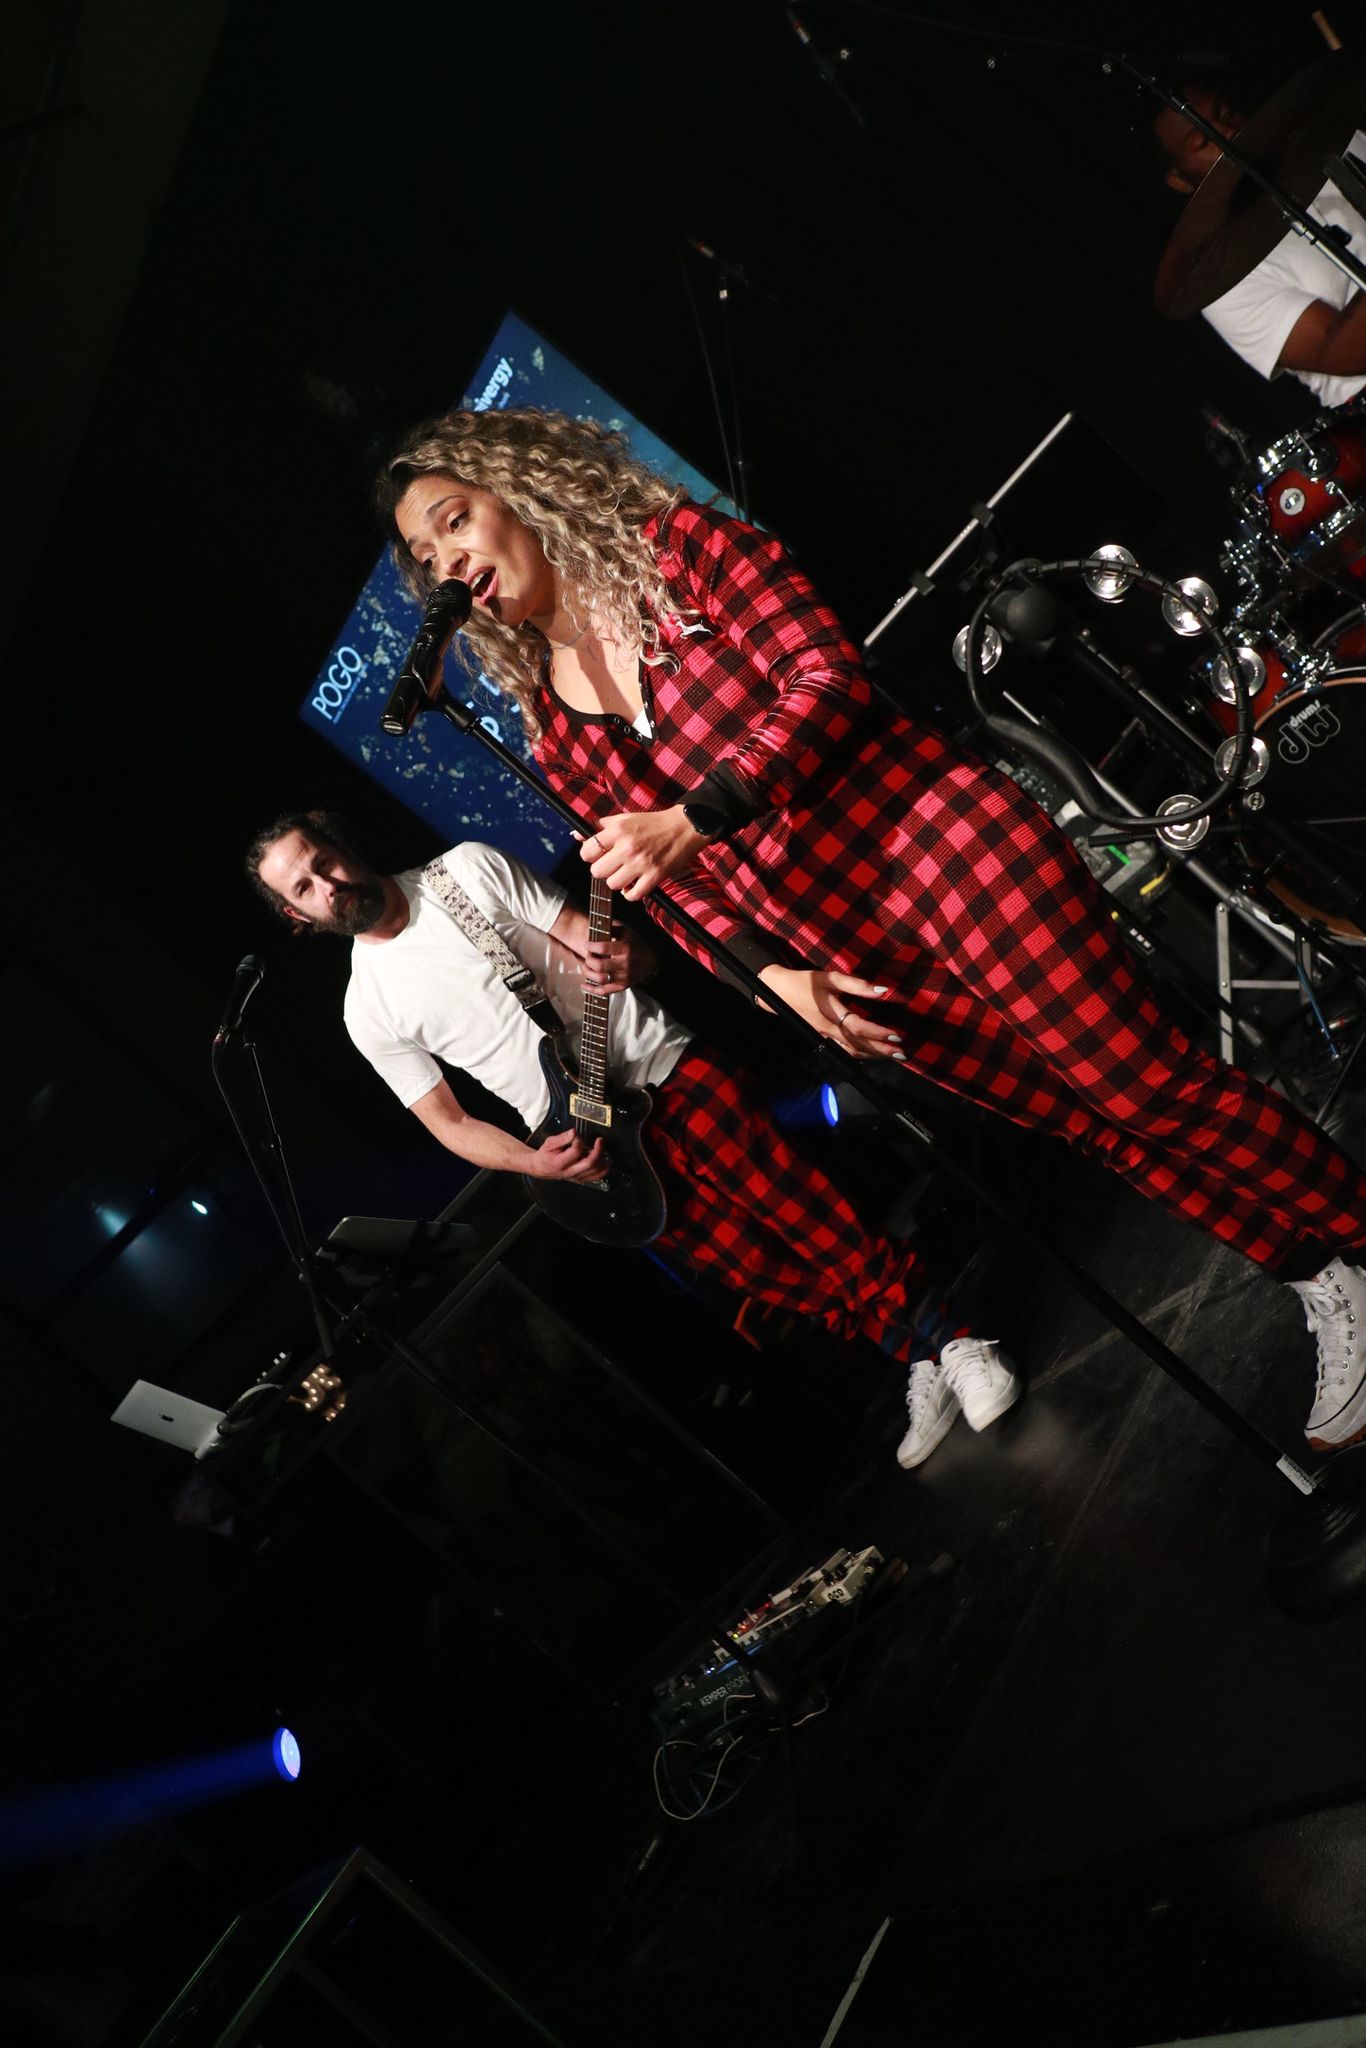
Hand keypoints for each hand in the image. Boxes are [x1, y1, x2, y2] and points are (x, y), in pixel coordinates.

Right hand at [526, 1128, 609, 1181]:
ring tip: (604, 1149)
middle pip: (590, 1163)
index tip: (578, 1136)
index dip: (579, 1141)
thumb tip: (574, 1133)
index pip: (576, 1152)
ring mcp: (576, 1176)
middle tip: (600, 1141)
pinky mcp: (580, 1178)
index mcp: (560, 1162)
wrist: (541, 1168)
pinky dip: (603, 1170)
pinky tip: (606, 1163)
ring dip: (603, 1160)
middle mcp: (570, 1171)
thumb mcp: (549, 1143)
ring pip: (595, 1172)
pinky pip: (595, 1177)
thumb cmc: (545, 1155)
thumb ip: (562, 1138)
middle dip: (598, 1150)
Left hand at [579, 808, 704, 899]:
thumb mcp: (623, 819)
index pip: (587, 851)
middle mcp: (627, 847)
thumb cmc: (652, 824)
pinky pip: (632, 895)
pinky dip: (630, 893)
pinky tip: (633, 885)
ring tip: (625, 874)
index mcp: (618, 830)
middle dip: (602, 870)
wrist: (684, 828)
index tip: (597, 855)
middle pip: (596, 871)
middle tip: (612, 865)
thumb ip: (599, 826)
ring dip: (617, 882)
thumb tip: (575, 834)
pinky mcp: (654, 876)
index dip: (589, 855)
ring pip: (612, 885)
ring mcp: (641, 863)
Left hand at [580, 924, 652, 993]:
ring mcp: (624, 977)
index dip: (591, 946)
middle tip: (588, 955)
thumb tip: (595, 926)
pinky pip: (604, 991)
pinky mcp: (622, 986)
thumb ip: (611, 927)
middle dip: (589, 960)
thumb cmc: (634, 944)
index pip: (603, 948)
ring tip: (585, 966)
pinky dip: (592, 990)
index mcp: (625, 948)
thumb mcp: (626, 931)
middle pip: (599, 965)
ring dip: (587, 973)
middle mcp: (625, 964)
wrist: (650, 961)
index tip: (587, 944)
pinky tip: (584, 985)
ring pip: (599, 979)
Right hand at [756, 966, 903, 1060]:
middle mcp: (829, 1030)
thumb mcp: (830, 978)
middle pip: (858, 1045)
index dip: (878, 1034)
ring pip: (851, 1051)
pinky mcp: (822, 1038)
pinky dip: (859, 1054)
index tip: (896, 1036)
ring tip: (890, 1056)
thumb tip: (882, 991)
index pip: (858, 1028)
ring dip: (872, 1055)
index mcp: (831, 1014)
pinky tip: (869, 1054)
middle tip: (902, 1055)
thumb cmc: (805, 982)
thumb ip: (856, 985)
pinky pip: (843, 1050)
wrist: (777, 992)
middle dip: (881, 1051)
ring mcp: (825, 1036)